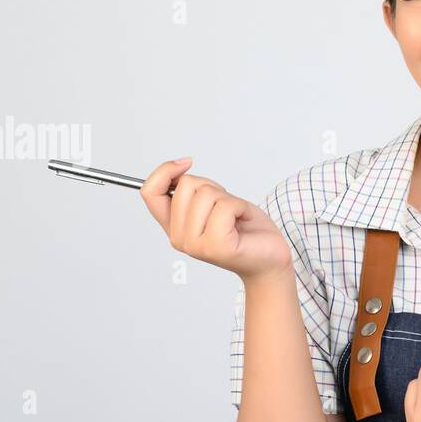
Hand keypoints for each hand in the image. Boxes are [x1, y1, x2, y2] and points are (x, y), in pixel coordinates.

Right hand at [139, 158, 291, 281]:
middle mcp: (179, 238)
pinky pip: (225, 206)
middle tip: (227, 208)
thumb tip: (179, 167)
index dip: (164, 171)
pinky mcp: (217, 246)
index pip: (150, 192)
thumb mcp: (213, 203)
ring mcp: (196, 244)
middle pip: (186, 185)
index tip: (186, 163)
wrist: (270, 258)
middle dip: (212, 187)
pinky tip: (243, 221)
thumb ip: (191, 191)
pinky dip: (240, 207)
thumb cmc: (245, 230)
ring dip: (229, 199)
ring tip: (236, 217)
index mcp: (174, 227)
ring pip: (206, 194)